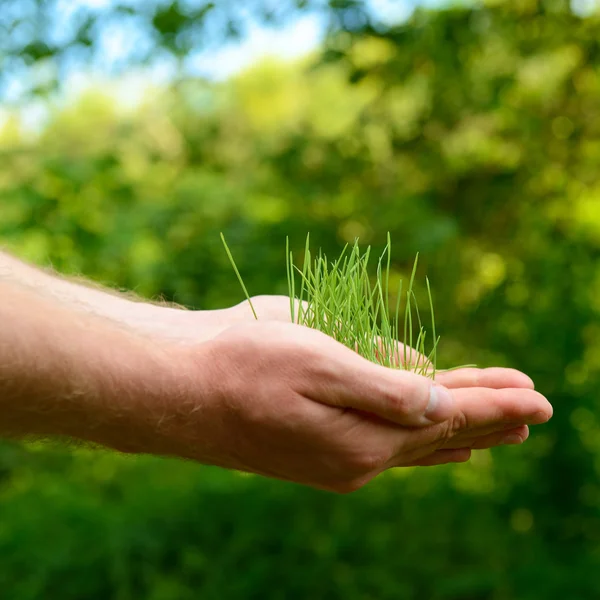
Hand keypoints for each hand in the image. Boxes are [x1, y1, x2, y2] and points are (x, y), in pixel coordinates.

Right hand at [133, 321, 550, 492]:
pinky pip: (388, 444)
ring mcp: (338, 457)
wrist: (183, 390)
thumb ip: (388, 389)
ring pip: (417, 442)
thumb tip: (445, 402)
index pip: (448, 419)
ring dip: (461, 428)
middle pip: (440, 435)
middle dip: (490, 417)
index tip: (538, 397)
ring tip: (499, 425)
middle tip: (535, 408)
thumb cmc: (246, 365)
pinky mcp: (321, 447)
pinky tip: (435, 440)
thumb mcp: (322, 364)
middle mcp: (357, 458)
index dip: (495, 404)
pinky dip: (422, 436)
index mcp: (363, 440)